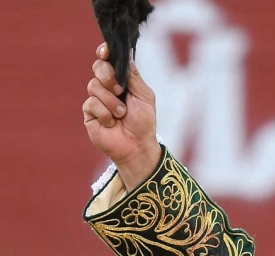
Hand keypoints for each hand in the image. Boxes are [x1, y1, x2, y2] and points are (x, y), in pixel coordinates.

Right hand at [83, 43, 160, 182]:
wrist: (137, 145)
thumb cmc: (144, 122)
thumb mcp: (145, 97)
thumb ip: (134, 77)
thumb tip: (127, 55)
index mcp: (122, 81)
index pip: (109, 61)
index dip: (105, 53)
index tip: (105, 51)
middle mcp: (107, 87)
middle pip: (98, 67)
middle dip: (108, 75)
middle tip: (119, 89)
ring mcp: (96, 99)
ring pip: (94, 86)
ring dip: (111, 101)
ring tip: (121, 114)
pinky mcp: (89, 113)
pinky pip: (91, 104)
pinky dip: (105, 113)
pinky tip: (112, 123)